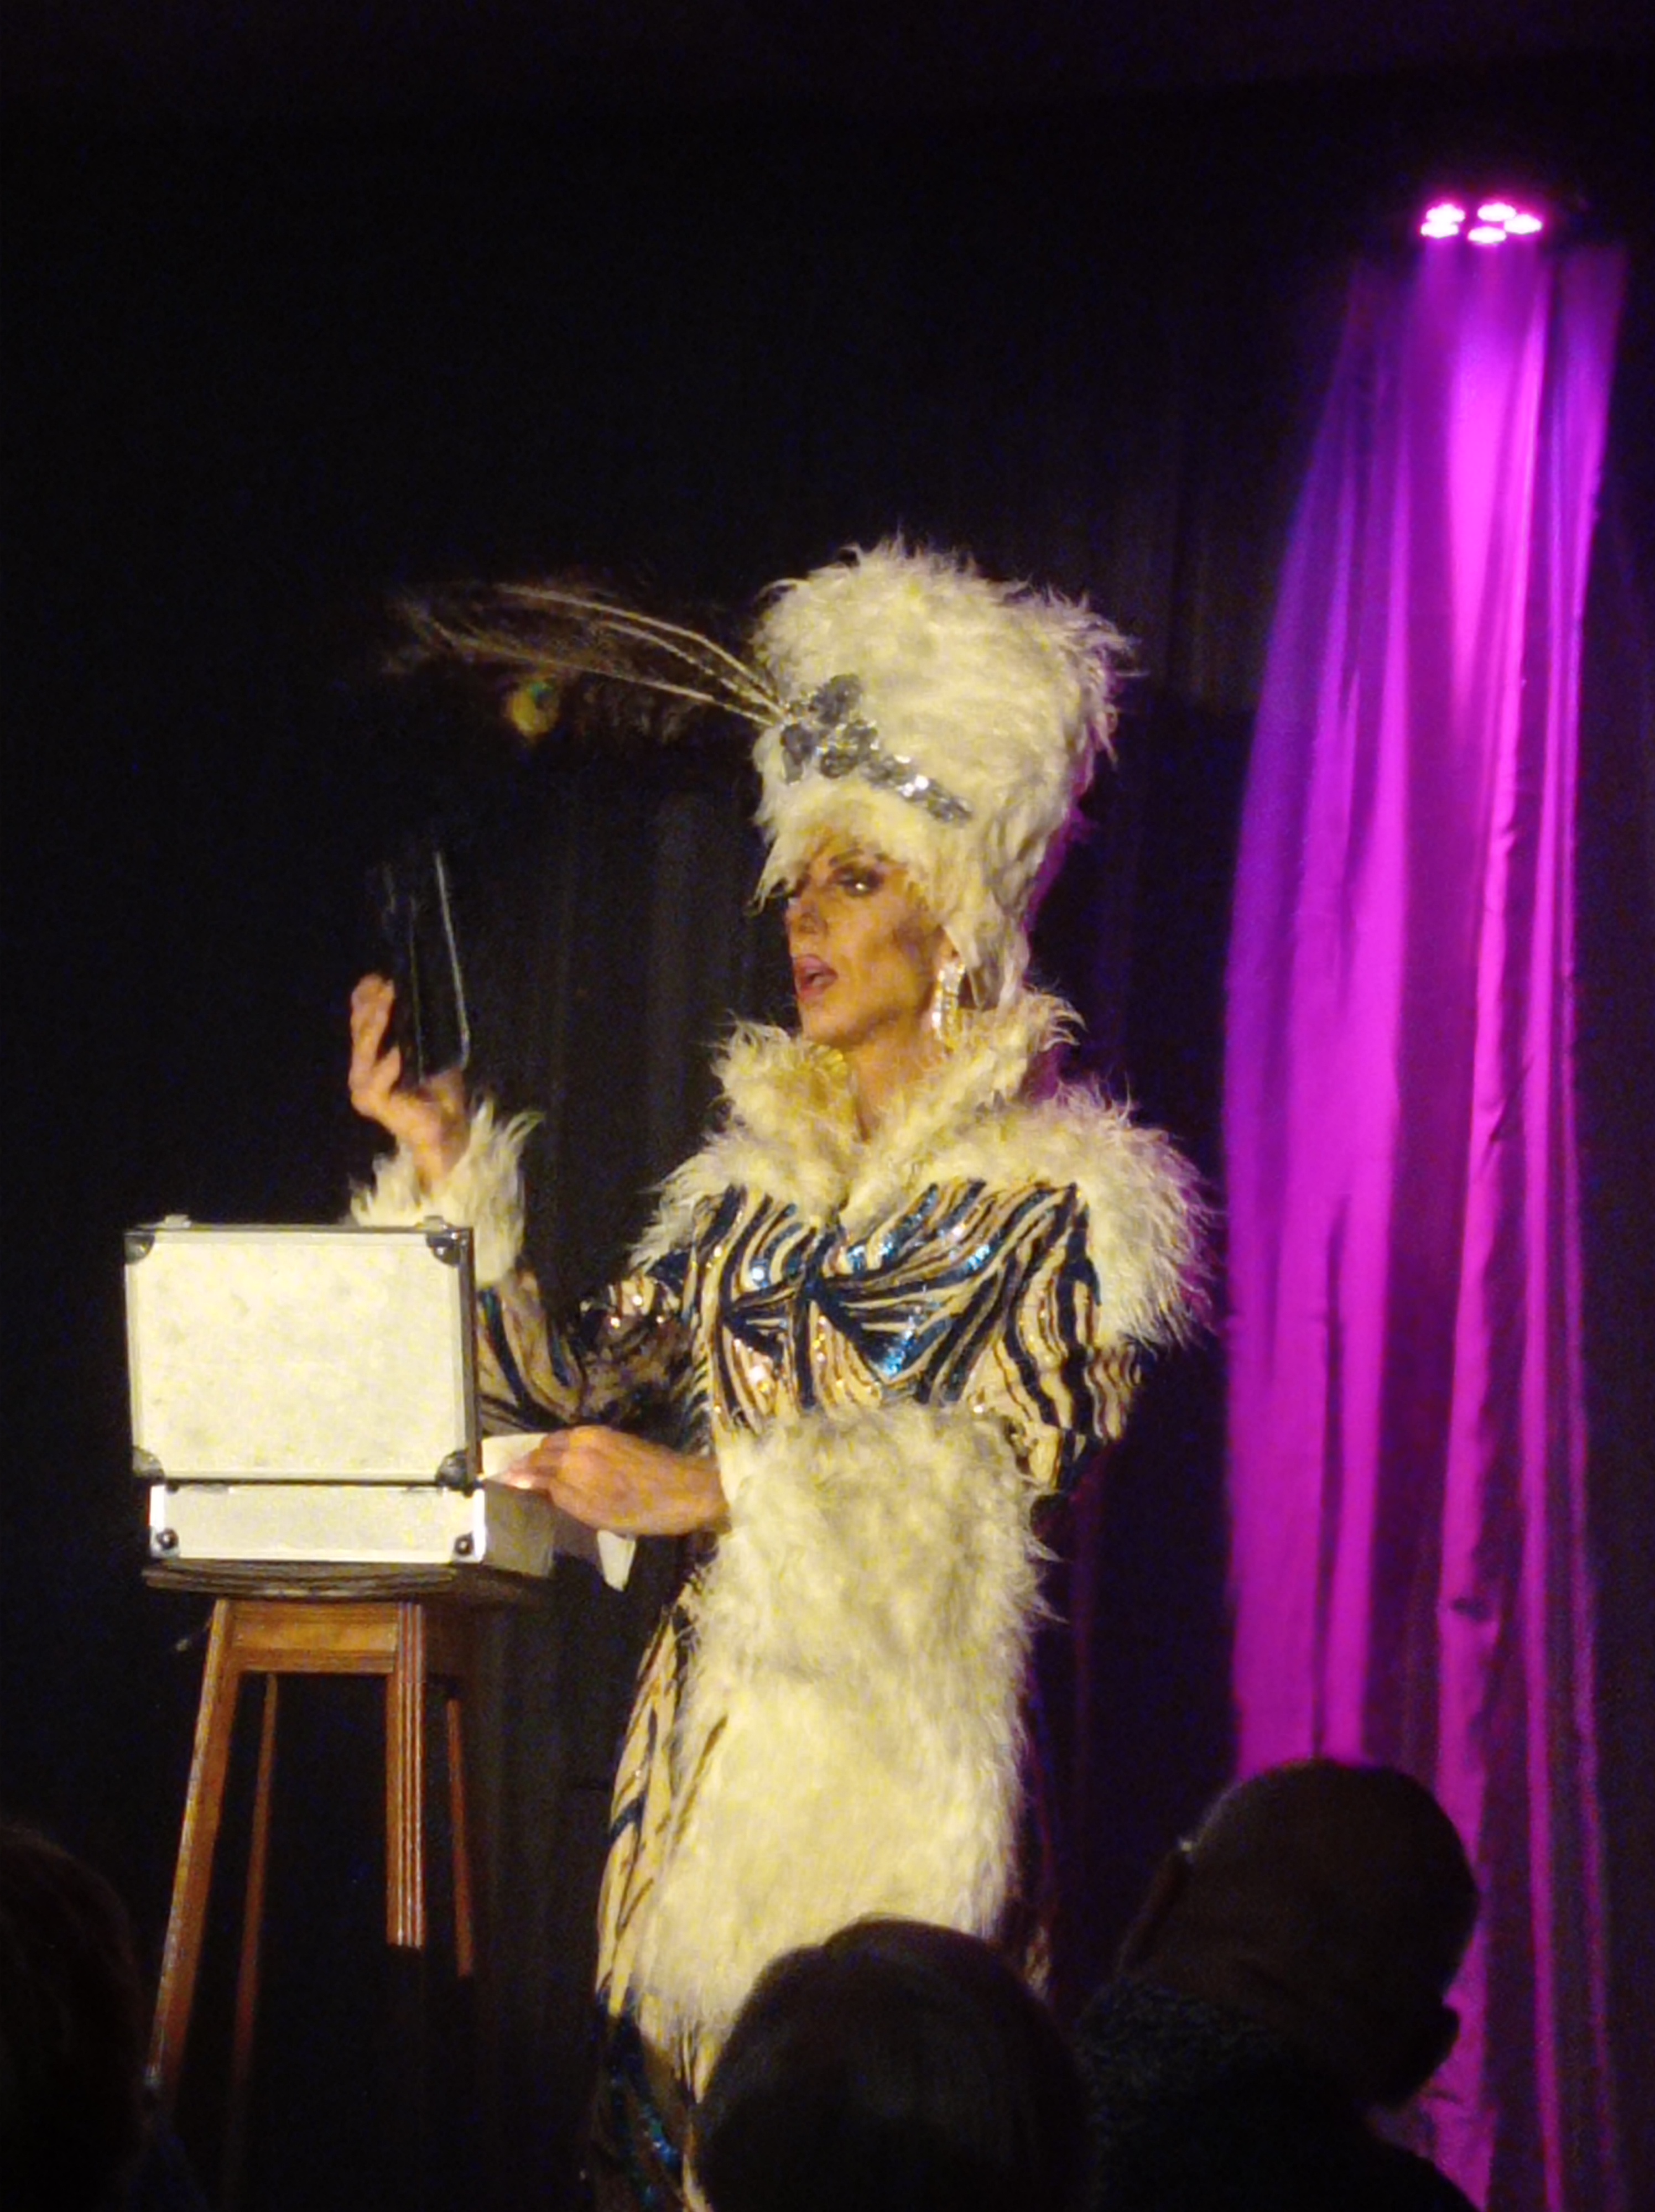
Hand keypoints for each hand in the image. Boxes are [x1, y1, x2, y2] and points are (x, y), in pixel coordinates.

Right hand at [348, 973, 468, 1192]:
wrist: (447, 1126)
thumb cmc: (440, 1087)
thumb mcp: (431, 1049)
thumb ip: (419, 1026)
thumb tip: (420, 991)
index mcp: (372, 1052)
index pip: (359, 1017)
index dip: (366, 996)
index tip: (381, 977)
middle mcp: (362, 1066)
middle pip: (360, 1028)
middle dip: (373, 1004)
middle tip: (389, 985)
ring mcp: (363, 1085)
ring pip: (364, 1049)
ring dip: (376, 1025)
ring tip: (388, 1004)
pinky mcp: (372, 1102)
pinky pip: (376, 1080)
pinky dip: (387, 1065)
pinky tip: (397, 1052)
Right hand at [498, 1427, 726, 1536]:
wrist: (689, 1490)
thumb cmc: (640, 1508)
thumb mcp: (592, 1510)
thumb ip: (554, 1491)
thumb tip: (519, 1479)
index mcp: (573, 1457)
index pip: (531, 1464)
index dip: (513, 1475)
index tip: (496, 1485)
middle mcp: (582, 1439)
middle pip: (544, 1449)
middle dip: (527, 1465)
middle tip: (516, 1485)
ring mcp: (601, 1435)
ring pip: (561, 1443)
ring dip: (546, 1458)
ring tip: (539, 1479)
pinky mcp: (617, 1437)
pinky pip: (578, 1442)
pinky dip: (565, 1454)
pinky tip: (568, 1469)